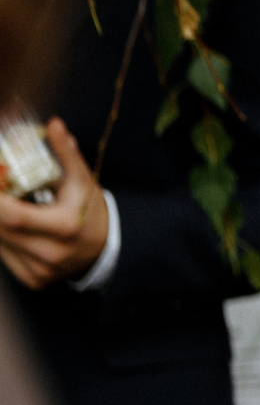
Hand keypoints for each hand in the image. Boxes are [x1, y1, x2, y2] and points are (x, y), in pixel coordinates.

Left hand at [0, 121, 108, 290]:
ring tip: (6, 203)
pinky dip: (2, 235)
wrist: (104, 251)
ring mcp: (38, 270)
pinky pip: (3, 255)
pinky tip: (10, 225)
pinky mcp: (30, 279)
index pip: (12, 215)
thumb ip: (67, 154)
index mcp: (64, 227)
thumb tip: (53, 125)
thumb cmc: (90, 211)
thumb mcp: (83, 181)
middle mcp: (49, 253)